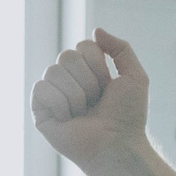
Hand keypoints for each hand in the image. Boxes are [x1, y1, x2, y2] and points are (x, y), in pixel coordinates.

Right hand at [31, 29, 151, 174]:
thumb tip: (96, 30)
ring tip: (84, 113)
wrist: (118, 146)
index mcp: (89, 71)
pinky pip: (41, 88)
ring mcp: (53, 95)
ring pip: (54, 71)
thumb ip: (121, 48)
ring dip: (76, 94)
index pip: (83, 46)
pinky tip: (68, 119)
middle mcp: (69, 80)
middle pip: (67, 55)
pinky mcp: (40, 111)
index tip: (108, 86)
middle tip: (96, 102)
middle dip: (88, 80)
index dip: (97, 64)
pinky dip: (60, 103)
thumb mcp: (135, 77)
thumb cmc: (128, 117)